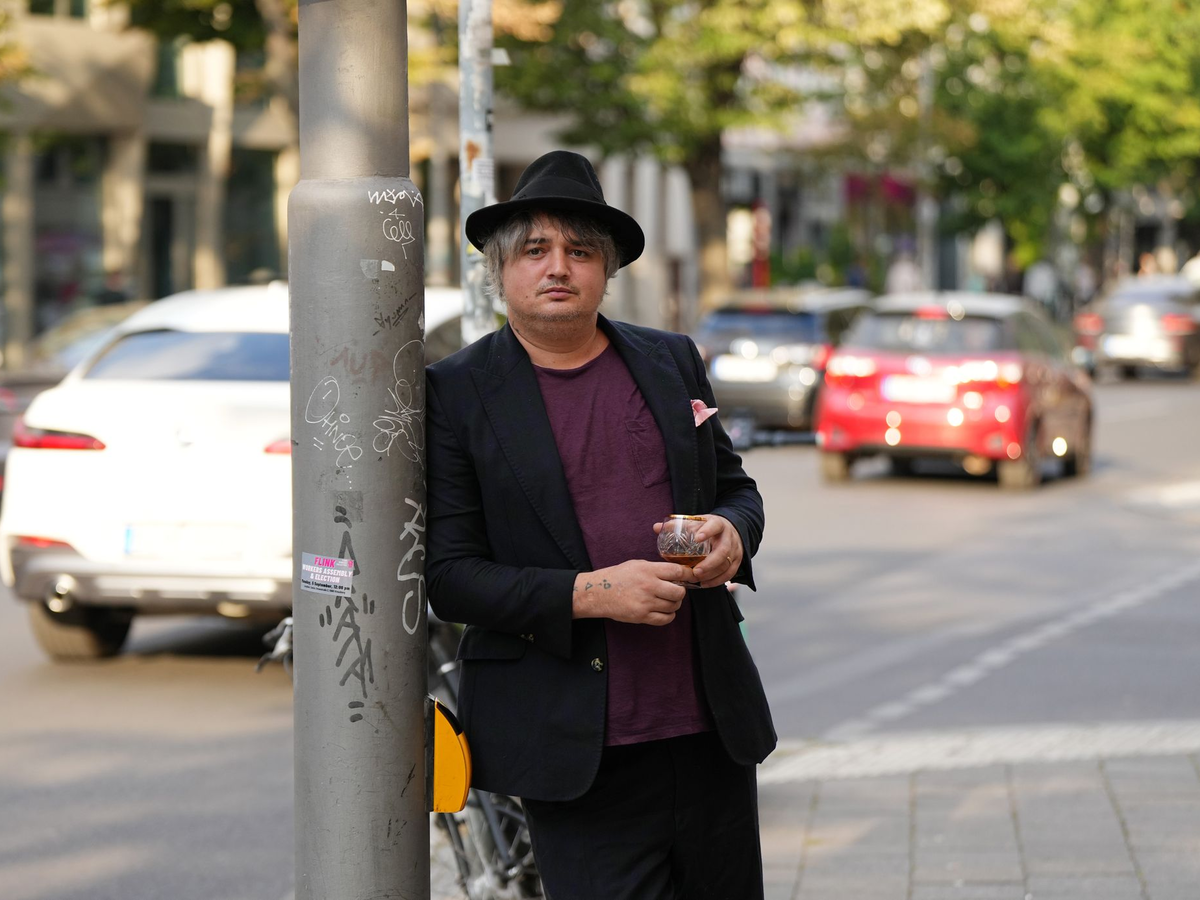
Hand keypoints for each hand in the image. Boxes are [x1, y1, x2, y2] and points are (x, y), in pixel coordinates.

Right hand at [573, 560, 689, 625]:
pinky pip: (665, 619)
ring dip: (674, 604)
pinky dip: (669, 616)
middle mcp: (649, 586)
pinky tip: (664, 611)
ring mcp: (646, 602)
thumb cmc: (619, 576)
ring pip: (673, 606)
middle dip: (680, 591)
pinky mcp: (642, 616)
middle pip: (679, 592)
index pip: (677, 571)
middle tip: (676, 590)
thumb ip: (657, 569)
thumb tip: (678, 574)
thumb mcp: (638, 565)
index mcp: (648, 570)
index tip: (692, 576)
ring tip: (667, 600)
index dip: (688, 574)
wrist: (599, 592)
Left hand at [653, 514, 742, 588]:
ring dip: (712, 574)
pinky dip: (718, 580)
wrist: (728, 529)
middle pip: (723, 550)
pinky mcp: (737, 561)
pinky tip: (705, 584)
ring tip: (697, 580)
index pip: (715, 525)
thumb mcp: (695, 522)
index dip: (708, 531)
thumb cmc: (708, 527)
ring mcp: (735, 549)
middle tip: (695, 571)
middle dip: (709, 563)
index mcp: (718, 523)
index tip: (697, 538)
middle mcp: (729, 536)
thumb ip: (677, 525)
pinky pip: (730, 573)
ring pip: (727, 564)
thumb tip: (656, 527)